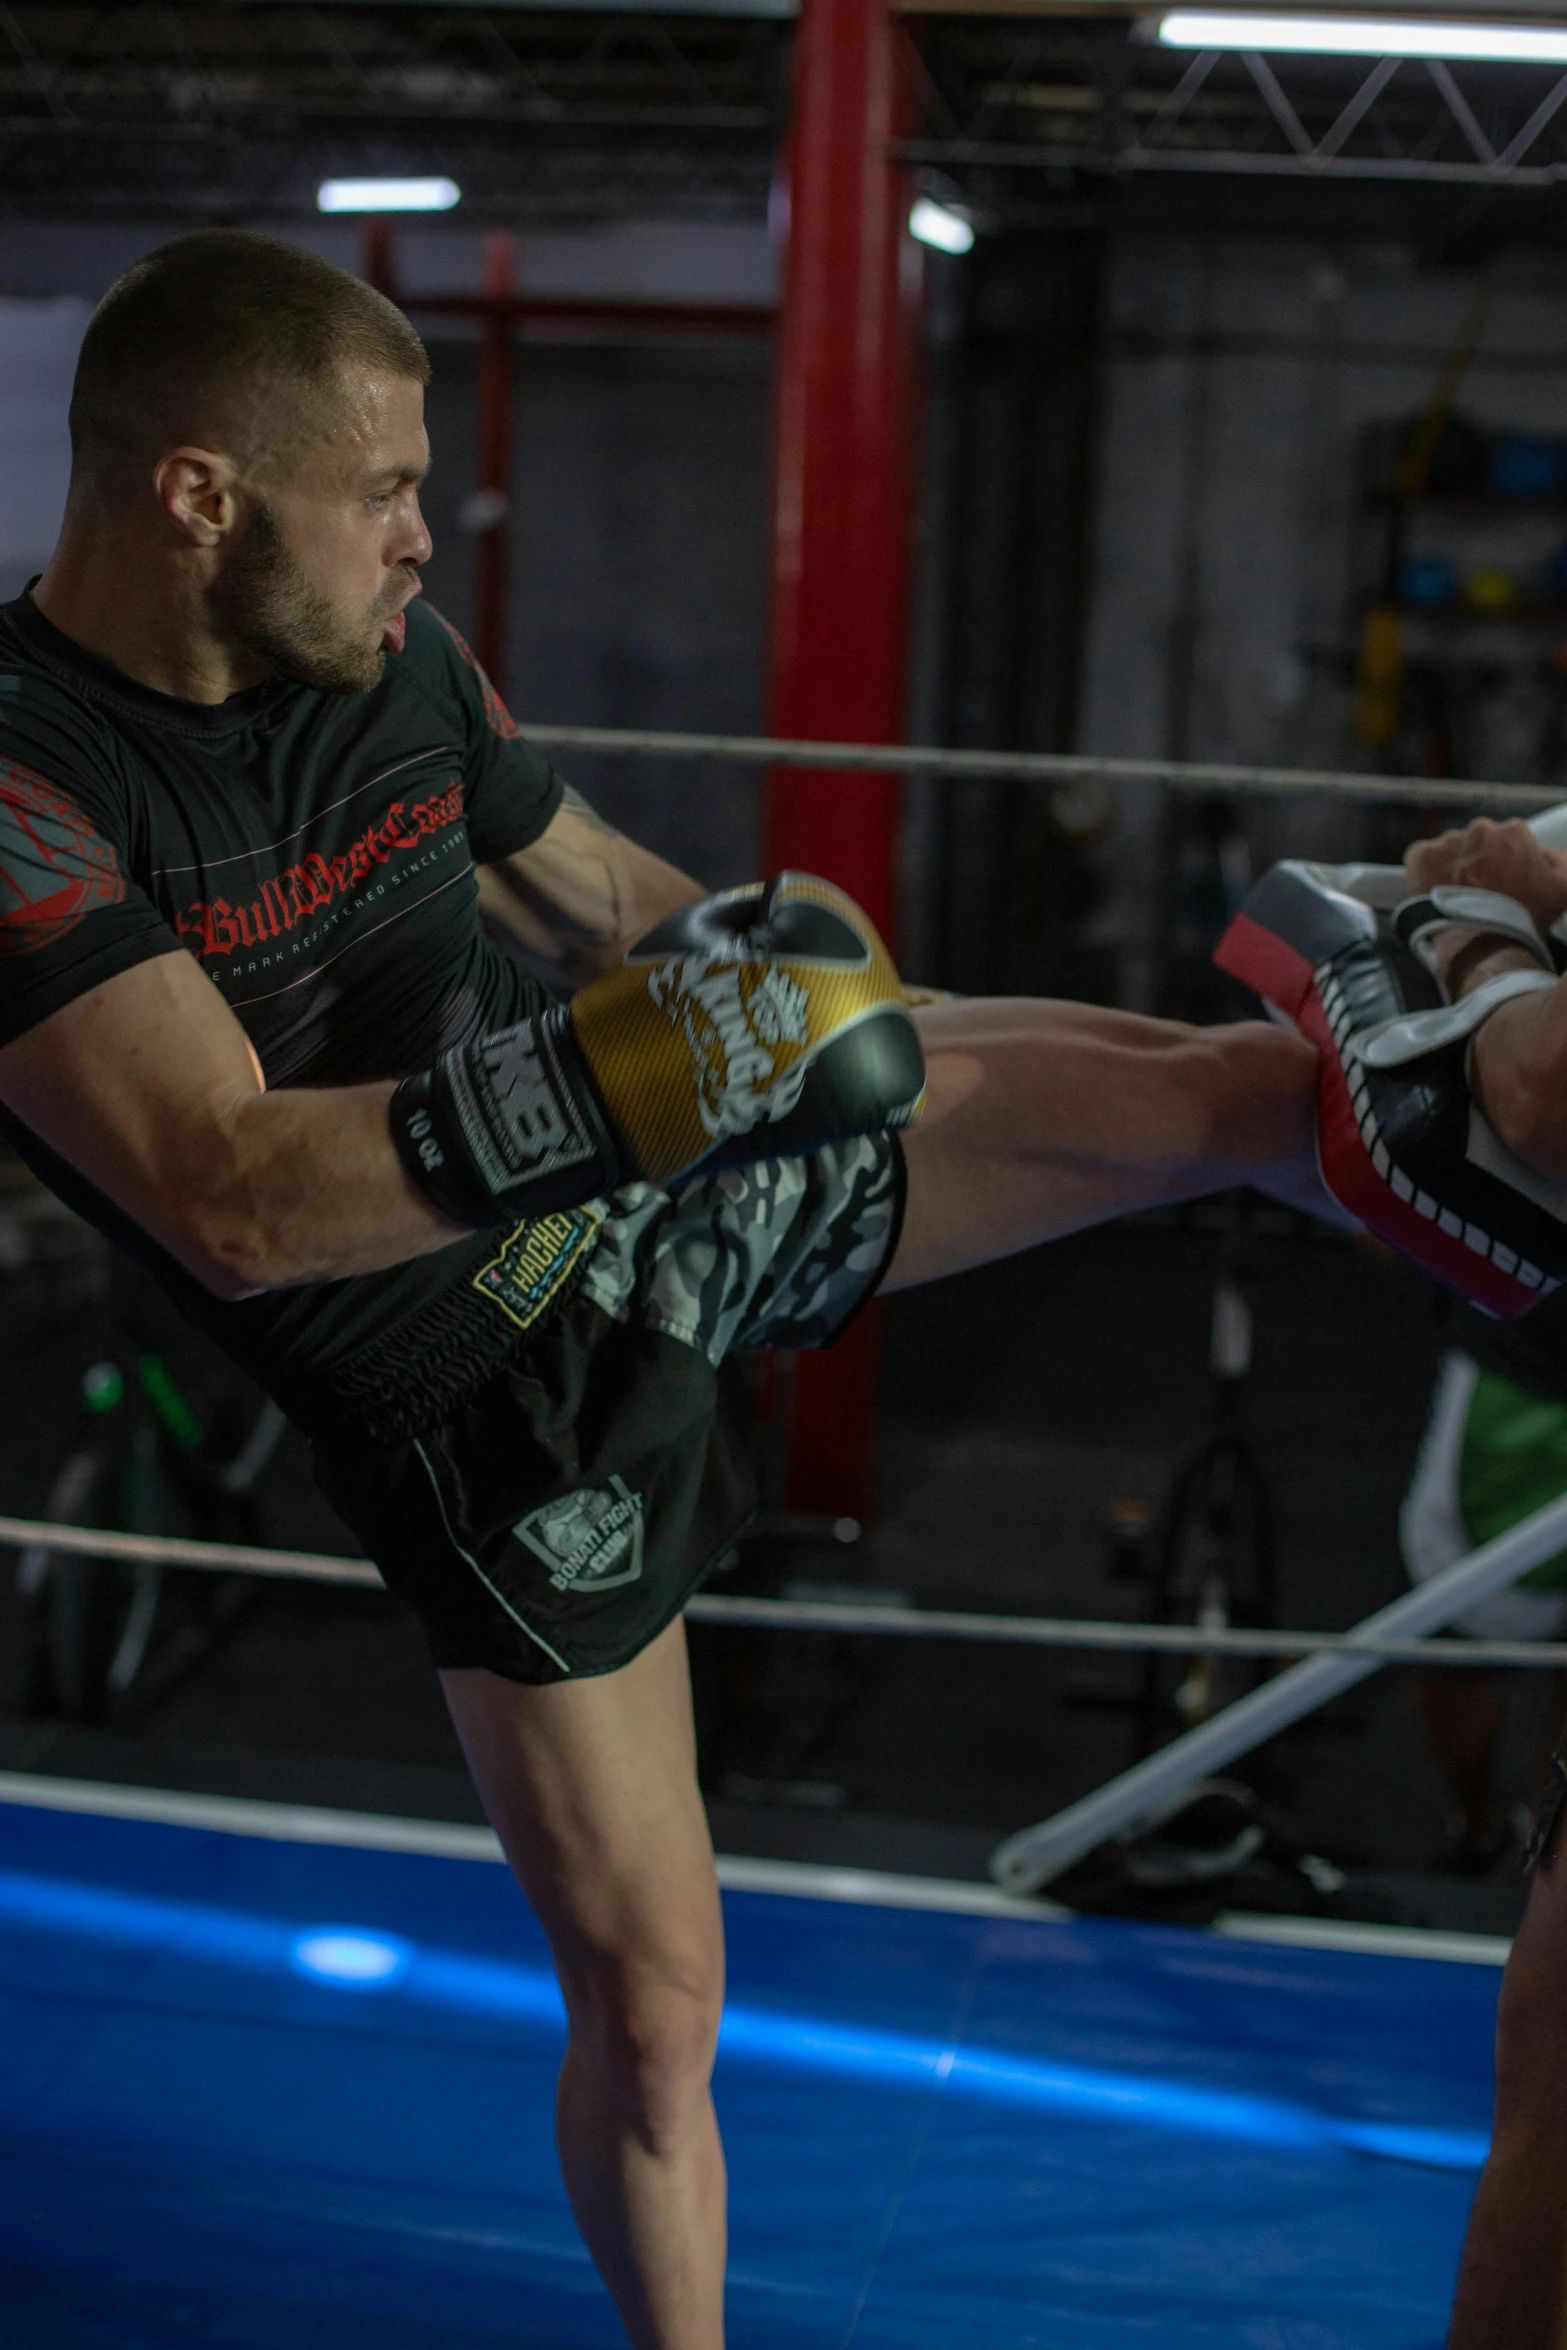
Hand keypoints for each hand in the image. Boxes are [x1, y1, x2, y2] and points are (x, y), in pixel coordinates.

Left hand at [1403, 817, 1566, 930]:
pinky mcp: (1419, 856)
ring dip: (1454, 868)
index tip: (1505, 884)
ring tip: (1458, 898)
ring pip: (1451, 851)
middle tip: (1482, 893)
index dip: (1508, 863)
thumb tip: (1546, 854)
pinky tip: (1436, 894)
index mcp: (1515, 832)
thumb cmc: (1524, 919)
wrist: (1481, 944)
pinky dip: (1426, 873)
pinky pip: (1421, 859)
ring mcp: (1447, 841)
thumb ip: (1562, 863)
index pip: (1511, 840)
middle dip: (1480, 862)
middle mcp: (1480, 829)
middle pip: (1479, 842)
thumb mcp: (1564, 889)